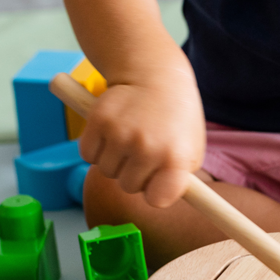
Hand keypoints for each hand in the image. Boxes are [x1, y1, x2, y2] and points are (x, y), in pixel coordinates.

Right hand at [79, 62, 205, 208]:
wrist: (155, 75)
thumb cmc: (176, 119)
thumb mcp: (191, 149)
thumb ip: (180, 180)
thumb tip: (163, 204)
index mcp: (175, 158)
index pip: (157, 200)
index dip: (155, 193)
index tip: (156, 183)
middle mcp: (148, 148)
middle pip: (128, 187)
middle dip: (134, 175)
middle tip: (144, 152)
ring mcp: (121, 135)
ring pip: (106, 171)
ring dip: (115, 161)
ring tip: (131, 138)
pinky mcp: (98, 121)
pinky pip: (88, 154)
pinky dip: (96, 148)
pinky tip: (113, 131)